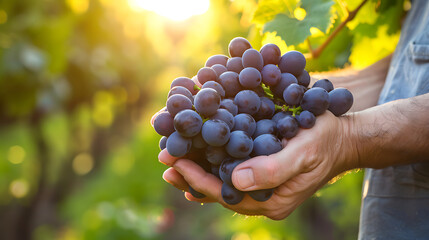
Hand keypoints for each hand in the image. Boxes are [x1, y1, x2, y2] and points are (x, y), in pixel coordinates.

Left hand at [159, 111, 357, 219]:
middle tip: (165, 162)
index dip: (198, 179)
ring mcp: (262, 189)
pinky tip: (197, 159)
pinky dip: (212, 166)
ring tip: (173, 162)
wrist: (344, 140)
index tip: (175, 163)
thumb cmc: (325, 142)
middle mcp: (263, 200)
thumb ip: (272, 170)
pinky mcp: (262, 175)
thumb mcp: (303, 152)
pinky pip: (231, 175)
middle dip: (191, 177)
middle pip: (219, 192)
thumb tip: (235, 178)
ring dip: (197, 172)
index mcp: (272, 201)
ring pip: (222, 184)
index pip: (226, 193)